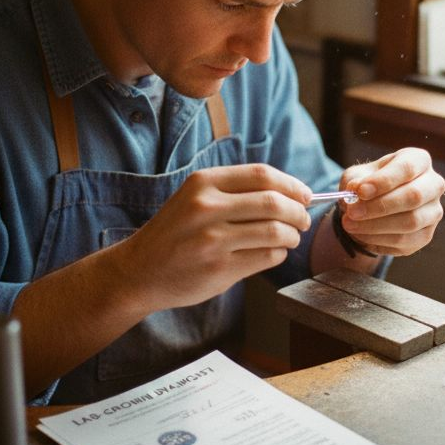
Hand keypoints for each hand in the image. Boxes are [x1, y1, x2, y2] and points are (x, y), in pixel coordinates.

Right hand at [118, 164, 311, 310]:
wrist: (140, 270)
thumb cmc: (176, 232)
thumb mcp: (196, 198)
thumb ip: (236, 191)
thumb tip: (291, 192)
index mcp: (203, 182)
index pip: (262, 174)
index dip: (291, 185)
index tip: (305, 195)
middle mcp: (207, 207)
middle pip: (274, 202)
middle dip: (299, 212)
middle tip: (304, 219)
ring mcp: (212, 239)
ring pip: (275, 231)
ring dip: (292, 235)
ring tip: (291, 237)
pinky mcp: (219, 268)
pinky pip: (267, 256)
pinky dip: (279, 254)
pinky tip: (272, 252)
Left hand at [337, 148, 444, 256]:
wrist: (373, 207)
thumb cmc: (369, 184)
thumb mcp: (358, 176)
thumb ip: (356, 180)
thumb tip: (356, 190)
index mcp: (419, 160)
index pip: (407, 167)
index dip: (384, 180)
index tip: (360, 191)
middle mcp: (433, 184)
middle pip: (414, 196)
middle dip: (380, 206)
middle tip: (352, 212)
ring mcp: (433, 212)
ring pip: (411, 221)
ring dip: (376, 225)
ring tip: (350, 224)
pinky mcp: (426, 235)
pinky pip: (405, 241)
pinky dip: (378, 239)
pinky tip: (361, 234)